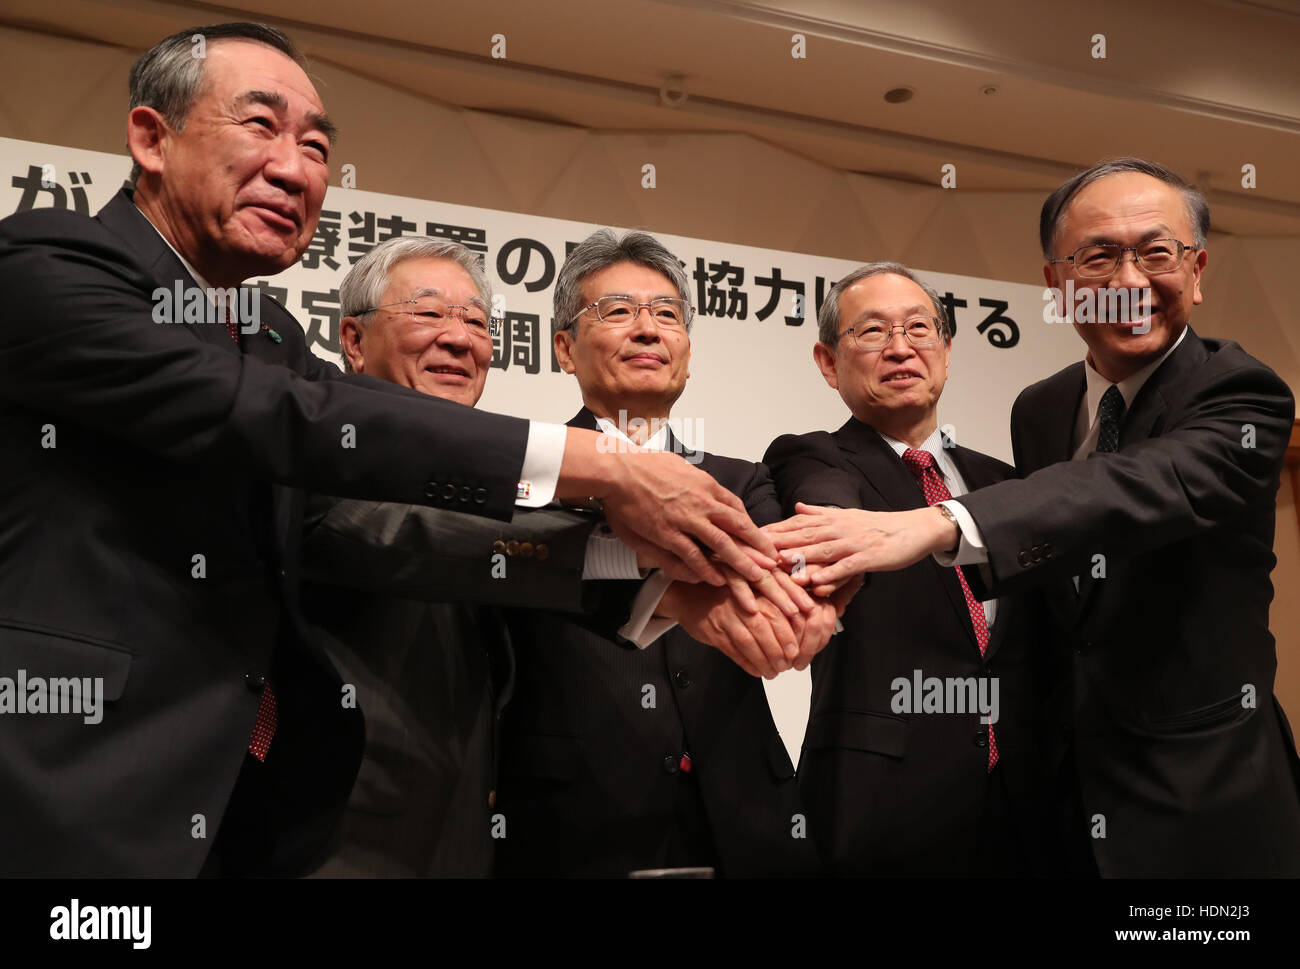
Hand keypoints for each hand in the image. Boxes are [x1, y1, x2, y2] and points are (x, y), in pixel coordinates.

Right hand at [557, 429, 777, 586]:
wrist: (619, 469)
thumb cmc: (645, 465)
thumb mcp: (680, 466)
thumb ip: (695, 481)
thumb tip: (703, 486)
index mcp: (706, 485)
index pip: (736, 507)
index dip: (750, 524)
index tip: (759, 536)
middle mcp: (702, 502)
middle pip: (738, 527)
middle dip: (758, 545)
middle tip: (774, 560)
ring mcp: (687, 519)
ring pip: (722, 544)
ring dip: (741, 562)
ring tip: (756, 576)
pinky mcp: (668, 533)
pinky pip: (693, 555)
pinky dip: (707, 569)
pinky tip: (718, 580)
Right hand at [655, 572, 800, 677]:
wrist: (687, 596)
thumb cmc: (724, 592)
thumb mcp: (748, 587)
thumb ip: (770, 600)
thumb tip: (799, 620)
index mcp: (751, 588)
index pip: (775, 613)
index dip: (787, 634)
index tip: (796, 650)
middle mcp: (738, 601)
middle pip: (762, 628)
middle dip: (777, 650)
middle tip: (787, 664)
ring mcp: (724, 616)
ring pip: (747, 642)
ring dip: (763, 660)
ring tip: (774, 672)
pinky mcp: (712, 631)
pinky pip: (732, 650)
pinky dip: (746, 663)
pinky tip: (757, 671)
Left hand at [765, 502, 957, 587]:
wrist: (915, 528)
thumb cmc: (878, 526)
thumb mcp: (846, 516)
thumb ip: (820, 514)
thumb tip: (797, 507)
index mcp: (831, 519)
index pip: (796, 523)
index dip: (773, 529)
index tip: (749, 534)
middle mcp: (839, 528)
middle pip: (803, 535)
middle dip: (777, 542)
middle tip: (752, 549)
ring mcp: (854, 543)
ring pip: (822, 550)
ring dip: (800, 557)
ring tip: (778, 564)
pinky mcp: (869, 557)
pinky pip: (847, 568)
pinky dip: (831, 575)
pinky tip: (816, 583)